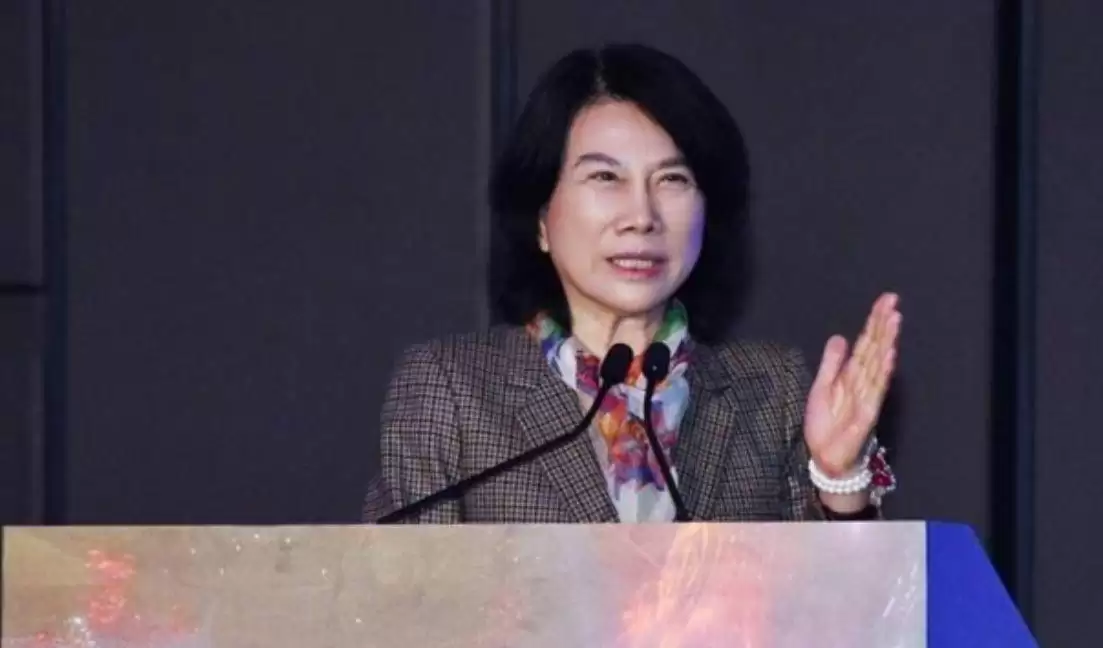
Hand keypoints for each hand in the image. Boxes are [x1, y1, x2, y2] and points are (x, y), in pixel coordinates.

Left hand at [804, 292, 900, 477]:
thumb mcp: (822, 387)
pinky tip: (889, 354)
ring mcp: (867, 396)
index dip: (874, 322)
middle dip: (883, 325)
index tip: (885, 300)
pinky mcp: (866, 413)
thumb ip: (831, 363)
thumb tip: (840, 336)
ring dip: (887, 341)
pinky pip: (876, 389)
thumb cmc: (826, 425)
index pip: (866, 343)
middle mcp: (863, 382)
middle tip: (892, 300)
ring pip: (878, 364)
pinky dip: (883, 371)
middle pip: (874, 348)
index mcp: (852, 375)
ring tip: (894, 320)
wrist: (825, 458)